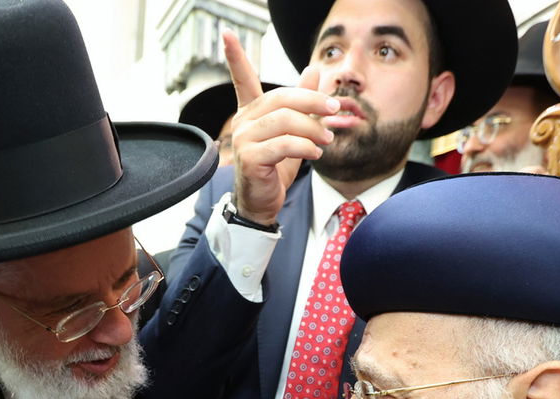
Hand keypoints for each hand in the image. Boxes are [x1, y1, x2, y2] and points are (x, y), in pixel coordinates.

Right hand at [224, 29, 337, 225]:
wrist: (262, 202)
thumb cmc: (275, 167)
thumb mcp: (294, 131)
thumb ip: (302, 102)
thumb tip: (313, 70)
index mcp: (252, 111)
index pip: (242, 79)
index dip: (235, 57)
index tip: (226, 33)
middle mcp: (244, 121)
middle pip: (282, 98)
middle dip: (313, 102)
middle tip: (334, 111)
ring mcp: (244, 139)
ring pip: (285, 121)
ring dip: (313, 128)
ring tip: (326, 140)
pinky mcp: (250, 158)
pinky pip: (284, 144)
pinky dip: (305, 147)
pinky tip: (315, 154)